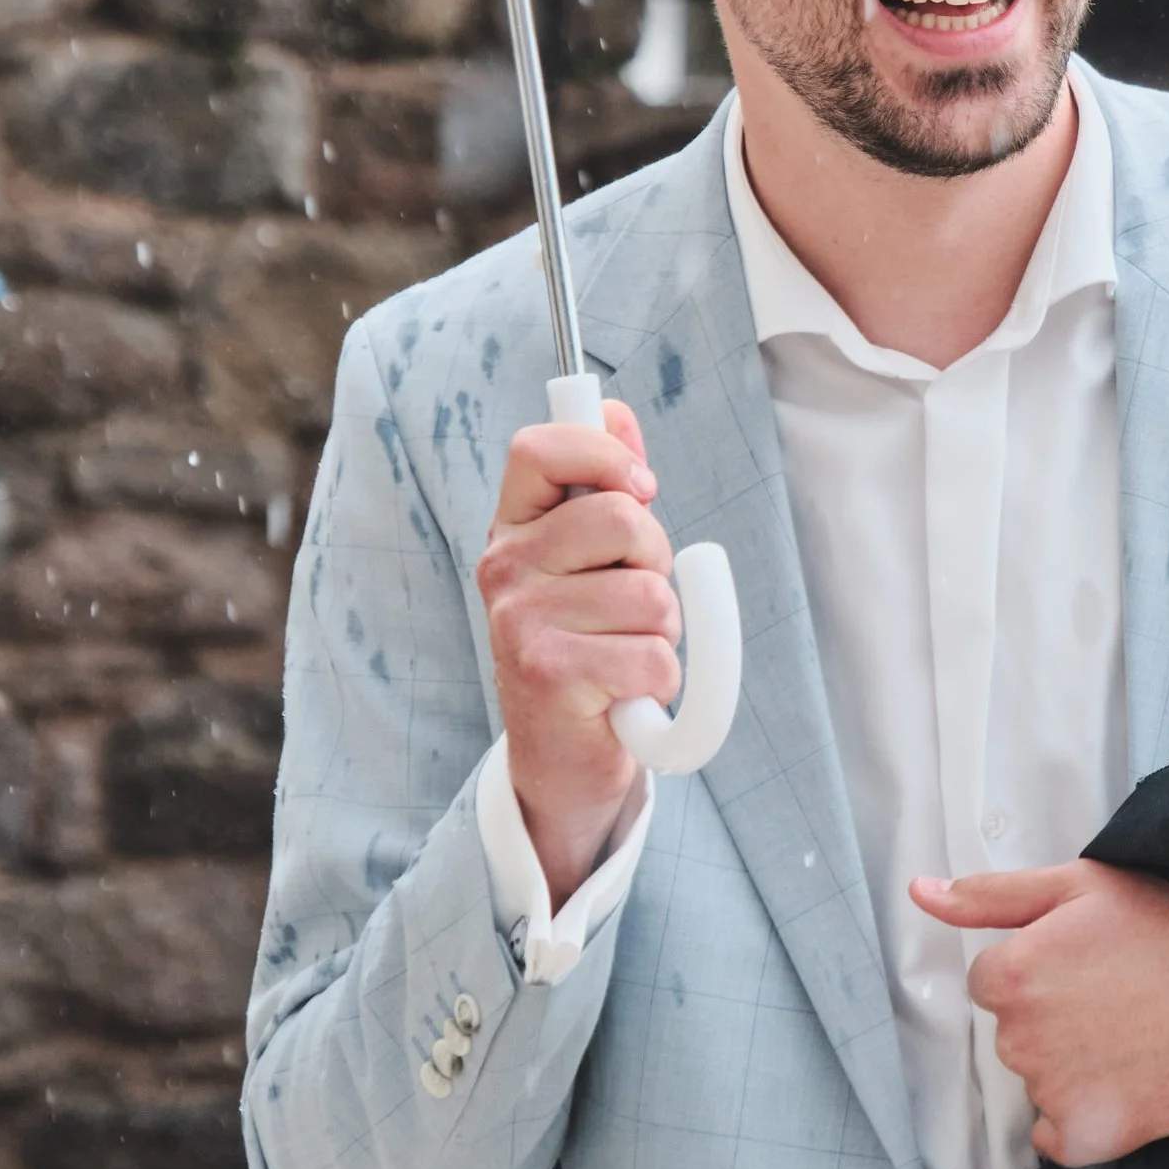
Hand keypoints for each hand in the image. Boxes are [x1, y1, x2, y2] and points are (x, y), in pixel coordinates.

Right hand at [477, 400, 678, 904]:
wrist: (563, 759)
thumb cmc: (589, 648)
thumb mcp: (592, 564)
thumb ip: (605, 487)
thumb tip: (616, 409)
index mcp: (512, 530)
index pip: (539, 448)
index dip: (603, 453)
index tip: (642, 487)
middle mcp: (504, 569)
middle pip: (622, 518)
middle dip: (657, 562)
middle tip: (634, 605)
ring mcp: (520, 622)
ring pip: (651, 595)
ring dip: (664, 633)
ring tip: (626, 656)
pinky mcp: (549, 677)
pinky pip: (655, 656)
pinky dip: (663, 683)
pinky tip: (624, 696)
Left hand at [910, 859, 1168, 1163]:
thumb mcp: (1078, 885)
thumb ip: (990, 895)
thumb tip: (919, 892)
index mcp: (1011, 976)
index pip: (992, 983)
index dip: (1039, 969)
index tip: (1085, 963)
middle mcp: (1022, 1040)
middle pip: (1015, 1032)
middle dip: (1052, 1016)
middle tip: (1115, 993)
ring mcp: (1057, 1093)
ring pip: (1040, 1079)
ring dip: (1069, 1064)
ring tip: (1131, 1032)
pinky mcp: (1094, 1134)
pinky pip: (1057, 1136)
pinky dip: (1079, 1118)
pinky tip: (1121, 1080)